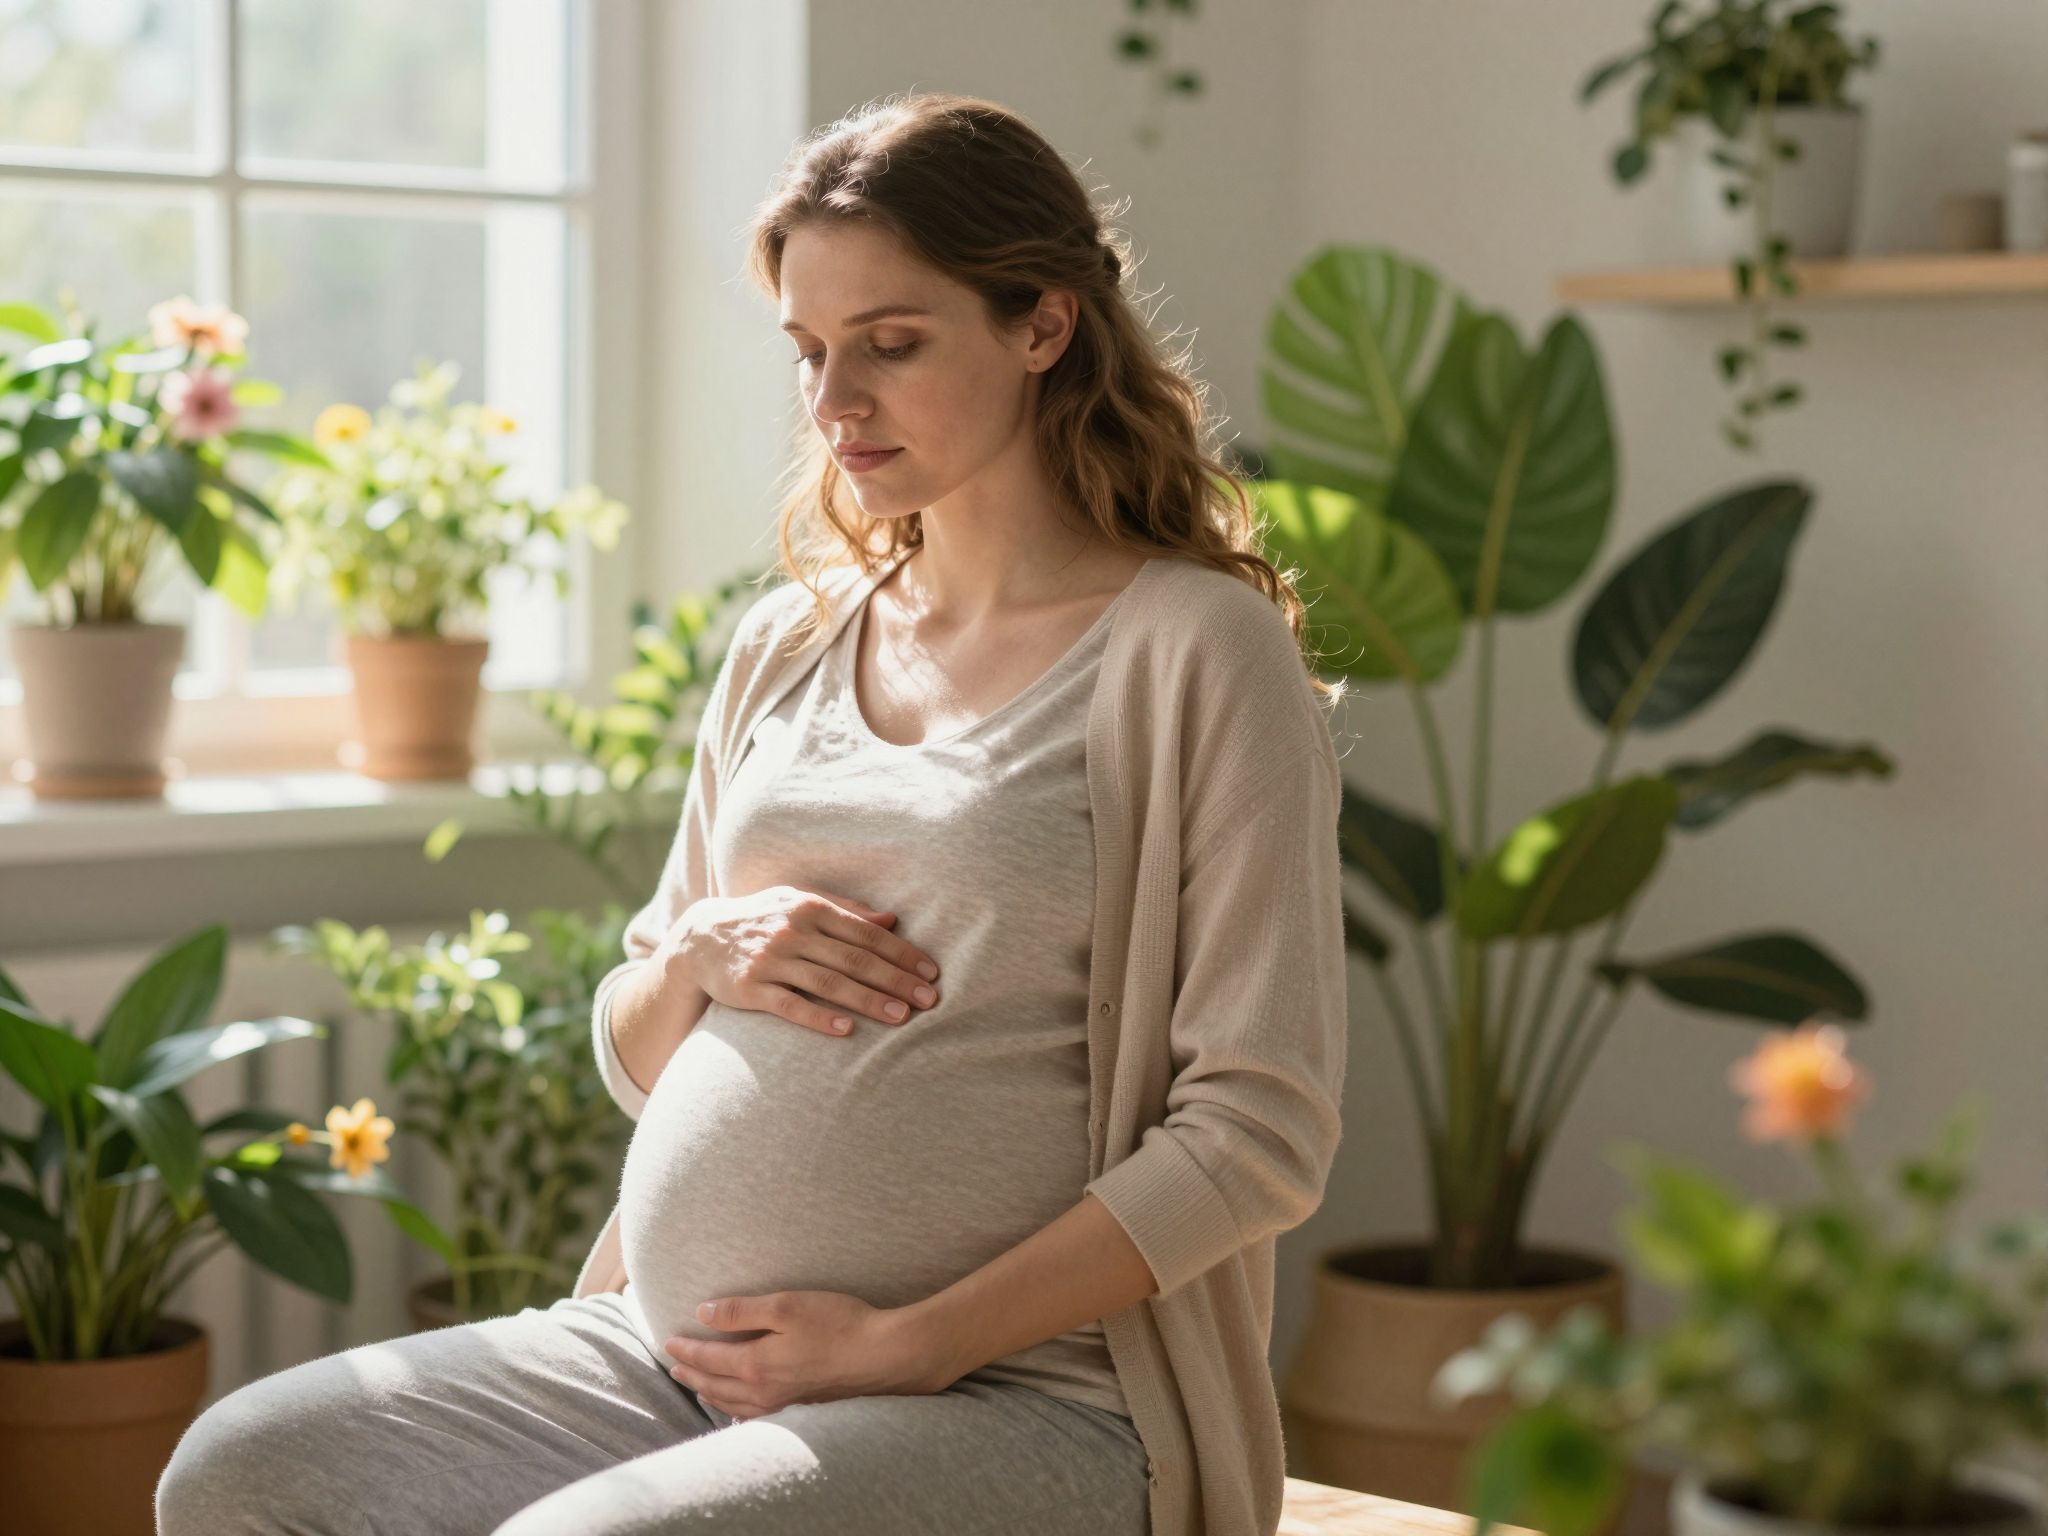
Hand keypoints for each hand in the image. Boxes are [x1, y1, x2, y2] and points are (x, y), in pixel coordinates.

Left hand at [661, 1290, 953, 1418]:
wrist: (884, 1356)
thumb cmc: (838, 1324)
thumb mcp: (786, 1305)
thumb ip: (742, 1310)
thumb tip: (703, 1312)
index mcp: (756, 1363)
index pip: (710, 1357)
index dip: (687, 1349)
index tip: (669, 1341)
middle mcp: (764, 1390)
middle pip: (716, 1384)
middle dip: (692, 1373)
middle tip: (674, 1365)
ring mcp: (784, 1404)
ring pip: (734, 1404)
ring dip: (711, 1393)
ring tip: (699, 1386)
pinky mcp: (802, 1409)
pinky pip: (757, 1416)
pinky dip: (738, 1412)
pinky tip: (739, 1411)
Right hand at [665, 885, 942, 1037]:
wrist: (700, 939)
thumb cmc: (763, 920)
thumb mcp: (800, 902)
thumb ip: (846, 910)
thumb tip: (892, 919)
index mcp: (811, 908)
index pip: (866, 932)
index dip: (901, 953)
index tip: (931, 973)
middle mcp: (793, 932)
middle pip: (854, 959)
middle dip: (895, 980)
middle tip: (929, 1000)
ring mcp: (771, 960)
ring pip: (828, 983)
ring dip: (867, 1000)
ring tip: (901, 1017)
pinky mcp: (750, 988)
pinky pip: (789, 1005)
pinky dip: (818, 1017)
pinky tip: (846, 1030)